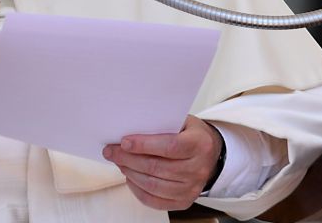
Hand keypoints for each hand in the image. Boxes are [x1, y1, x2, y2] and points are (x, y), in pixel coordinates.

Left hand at [102, 115, 223, 210]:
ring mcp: (193, 188)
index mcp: (200, 144)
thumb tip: (127, 128)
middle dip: (128, 159)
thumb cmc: (188, 133)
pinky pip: (155, 201)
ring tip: (118, 162)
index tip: (124, 142)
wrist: (209, 153)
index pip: (170, 147)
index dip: (144, 145)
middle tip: (111, 151)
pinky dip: (137, 190)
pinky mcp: (184, 201)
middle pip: (158, 168)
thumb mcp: (180, 120)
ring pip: (154, 185)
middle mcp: (199, 168)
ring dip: (130, 173)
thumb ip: (159, 123)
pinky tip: (129, 177)